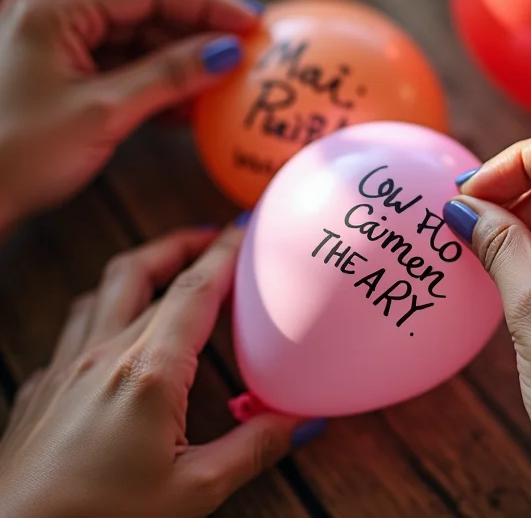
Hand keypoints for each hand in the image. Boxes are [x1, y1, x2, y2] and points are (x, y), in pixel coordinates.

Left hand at [0, 0, 258, 230]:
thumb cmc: (16, 155)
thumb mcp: (103, 111)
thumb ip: (169, 76)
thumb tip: (227, 53)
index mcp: (53, 9)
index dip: (207, 2)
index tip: (251, 22)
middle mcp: (56, 16)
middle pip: (148, 10)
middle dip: (200, 31)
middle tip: (249, 49)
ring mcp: (62, 46)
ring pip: (141, 41)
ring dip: (185, 60)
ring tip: (228, 78)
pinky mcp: (69, 75)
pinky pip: (127, 67)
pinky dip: (162, 83)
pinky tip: (194, 102)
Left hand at [0, 225, 324, 517]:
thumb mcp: (193, 493)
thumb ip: (253, 449)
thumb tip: (299, 423)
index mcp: (149, 371)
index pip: (195, 289)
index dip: (224, 251)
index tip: (243, 229)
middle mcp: (104, 355)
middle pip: (142, 270)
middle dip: (180, 244)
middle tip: (211, 238)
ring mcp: (66, 367)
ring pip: (104, 290)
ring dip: (142, 269)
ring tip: (169, 272)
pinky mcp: (42, 388)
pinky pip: (77, 328)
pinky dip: (105, 311)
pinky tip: (118, 334)